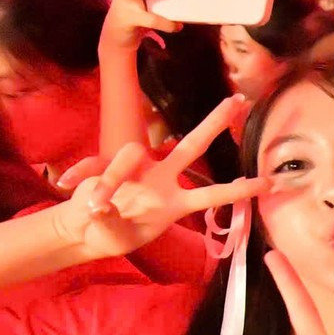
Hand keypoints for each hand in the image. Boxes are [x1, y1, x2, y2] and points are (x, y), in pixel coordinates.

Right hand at [49, 98, 264, 257]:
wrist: (88, 230)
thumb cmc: (114, 233)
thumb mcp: (119, 234)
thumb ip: (113, 221)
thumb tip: (97, 207)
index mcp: (174, 201)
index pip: (213, 194)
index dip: (239, 190)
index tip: (269, 182)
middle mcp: (160, 179)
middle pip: (192, 146)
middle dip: (213, 123)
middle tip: (237, 100)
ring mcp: (136, 170)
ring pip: (130, 154)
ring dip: (109, 179)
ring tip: (94, 206)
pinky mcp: (107, 167)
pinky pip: (92, 167)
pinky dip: (80, 175)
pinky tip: (65, 185)